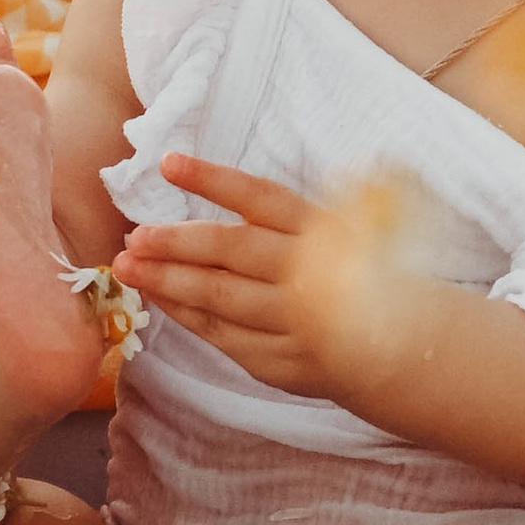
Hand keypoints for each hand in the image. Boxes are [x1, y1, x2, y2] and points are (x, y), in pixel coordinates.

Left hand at [117, 154, 423, 405]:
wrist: (397, 346)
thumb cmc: (355, 271)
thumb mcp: (347, 226)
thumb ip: (292, 210)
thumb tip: (247, 186)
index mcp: (324, 231)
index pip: (262, 198)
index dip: (214, 180)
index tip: (168, 163)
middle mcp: (309, 275)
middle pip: (232, 252)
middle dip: (176, 243)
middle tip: (133, 237)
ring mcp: (294, 323)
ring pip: (220, 299)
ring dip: (169, 281)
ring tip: (127, 266)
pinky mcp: (279, 361)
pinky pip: (222, 336)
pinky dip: (186, 315)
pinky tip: (156, 296)